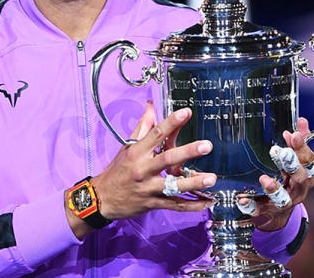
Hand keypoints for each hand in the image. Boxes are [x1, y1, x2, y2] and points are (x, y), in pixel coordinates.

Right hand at [92, 102, 216, 219]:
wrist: (102, 198)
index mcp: (136, 152)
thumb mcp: (126, 148)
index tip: (186, 113)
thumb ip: (142, 128)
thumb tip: (151, 107)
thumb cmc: (117, 171)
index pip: (155, 134)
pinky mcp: (152, 204)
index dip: (171, 122)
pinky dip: (192, 205)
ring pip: (173, 185)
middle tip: (206, 146)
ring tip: (212, 178)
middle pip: (167, 159)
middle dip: (188, 152)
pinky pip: (175, 205)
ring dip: (194, 182)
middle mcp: (142, 169)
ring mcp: (148, 188)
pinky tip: (207, 201)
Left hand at [239, 117, 313, 230]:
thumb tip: (302, 121)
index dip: (302, 148)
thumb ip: (298, 142)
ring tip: (264, 180)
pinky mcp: (268, 211)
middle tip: (283, 153)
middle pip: (300, 178)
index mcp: (306, 175)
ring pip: (283, 198)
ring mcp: (284, 202)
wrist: (278, 209)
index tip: (292, 135)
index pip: (309, 161)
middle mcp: (298, 190)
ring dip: (274, 188)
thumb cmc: (287, 178)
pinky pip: (260, 210)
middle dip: (292, 166)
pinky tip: (242, 200)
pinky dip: (252, 206)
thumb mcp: (294, 160)